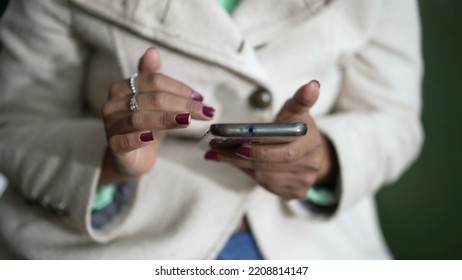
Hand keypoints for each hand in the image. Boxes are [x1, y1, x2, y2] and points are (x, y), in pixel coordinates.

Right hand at [99, 48, 214, 184]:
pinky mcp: (114, 147)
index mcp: (123, 87)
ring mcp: (111, 126)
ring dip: (166, 119)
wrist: (131, 158)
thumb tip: (152, 50)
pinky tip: (152, 138)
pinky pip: (123, 141)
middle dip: (181, 104)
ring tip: (187, 121)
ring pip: (138, 118)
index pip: (153, 80)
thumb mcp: (154, 101)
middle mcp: (113, 104)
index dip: (179, 88)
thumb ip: (154, 78)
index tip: (201, 99)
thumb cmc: (145, 125)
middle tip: (205, 112)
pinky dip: (138, 138)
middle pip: (151, 99)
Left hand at [204, 81, 336, 199]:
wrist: (311, 152)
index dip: (261, 150)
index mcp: (312, 143)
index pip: (285, 151)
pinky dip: (247, 173)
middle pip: (270, 164)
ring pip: (264, 176)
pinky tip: (232, 162)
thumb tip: (312, 86)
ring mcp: (303, 182)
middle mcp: (310, 165)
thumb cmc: (297, 127)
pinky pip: (265, 184)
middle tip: (216, 147)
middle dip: (240, 156)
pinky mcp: (295, 193)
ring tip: (217, 153)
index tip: (239, 144)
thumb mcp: (298, 111)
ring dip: (238, 165)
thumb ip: (301, 99)